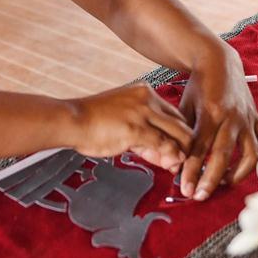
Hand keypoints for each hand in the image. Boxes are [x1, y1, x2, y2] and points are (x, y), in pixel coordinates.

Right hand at [69, 83, 193, 170]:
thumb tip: (161, 152)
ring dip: (181, 152)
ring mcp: (142, 112)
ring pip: (177, 133)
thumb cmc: (92, 122)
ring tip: (176, 166)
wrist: (72, 120)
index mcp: (143, 91)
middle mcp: (147, 98)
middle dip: (185, 144)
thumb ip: (144, 134)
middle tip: (181, 161)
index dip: (178, 134)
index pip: (173, 113)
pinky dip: (170, 156)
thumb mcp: (123, 120)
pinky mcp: (136, 128)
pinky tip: (169, 164)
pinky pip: (163, 144)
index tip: (176, 148)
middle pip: (180, 122)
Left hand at [178, 45, 257, 200]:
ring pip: (250, 153)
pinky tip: (244, 162)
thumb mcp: (185, 106)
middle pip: (223, 155)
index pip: (200, 148)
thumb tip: (176, 164)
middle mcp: (231, 117)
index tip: (185, 189)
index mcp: (210, 112)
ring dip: (238, 173)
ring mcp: (247, 118)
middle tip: (199, 196)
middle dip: (211, 179)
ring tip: (223, 183)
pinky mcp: (257, 117)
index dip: (191, 170)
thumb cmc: (198, 86)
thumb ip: (183, 134)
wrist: (219, 62)